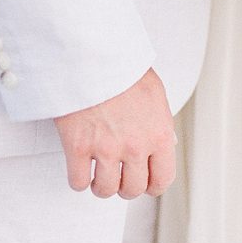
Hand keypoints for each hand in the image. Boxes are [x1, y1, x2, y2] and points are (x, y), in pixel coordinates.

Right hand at [54, 69, 175, 198]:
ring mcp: (105, 149)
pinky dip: (78, 180)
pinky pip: (78, 182)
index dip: (152, 186)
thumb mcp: (155, 95)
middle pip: (133, 189)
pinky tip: (80, 170)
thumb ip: (159, 124)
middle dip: (125, 186)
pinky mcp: (77, 146)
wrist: (91, 53)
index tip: (145, 184)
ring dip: (101, 186)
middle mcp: (134, 147)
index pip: (162, 180)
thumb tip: (164, 144)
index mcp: (158, 135)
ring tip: (97, 176)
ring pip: (105, 189)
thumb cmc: (122, 68)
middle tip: (118, 177)